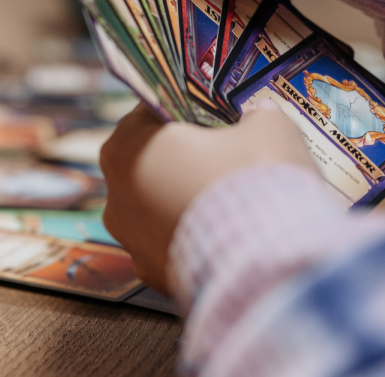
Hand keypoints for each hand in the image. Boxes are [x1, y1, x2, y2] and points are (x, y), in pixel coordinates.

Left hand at [99, 101, 314, 294]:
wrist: (269, 263)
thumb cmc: (256, 181)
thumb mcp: (269, 129)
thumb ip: (258, 116)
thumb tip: (260, 117)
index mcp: (125, 146)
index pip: (152, 113)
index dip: (189, 110)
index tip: (218, 115)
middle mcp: (115, 193)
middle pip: (153, 163)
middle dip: (189, 159)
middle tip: (232, 158)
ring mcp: (130, 239)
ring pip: (160, 208)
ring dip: (191, 202)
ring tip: (236, 203)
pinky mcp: (152, 274)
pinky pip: (174, 246)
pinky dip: (198, 240)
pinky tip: (230, 238)